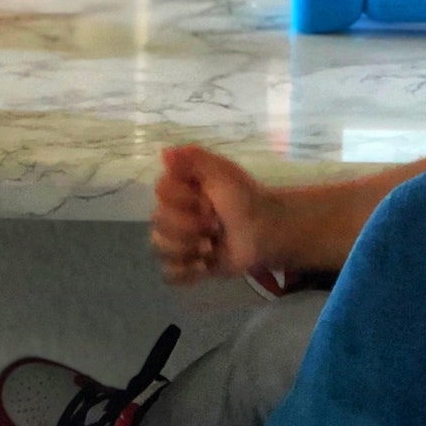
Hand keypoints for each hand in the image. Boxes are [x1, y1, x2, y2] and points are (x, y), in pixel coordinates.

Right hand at [151, 144, 273, 283]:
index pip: (160, 191)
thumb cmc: (245, 198)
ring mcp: (179, 240)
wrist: (267, 230)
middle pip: (158, 223)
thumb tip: (164, 152)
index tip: (206, 199)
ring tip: (211, 247)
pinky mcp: (188, 265)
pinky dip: (186, 271)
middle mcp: (174, 213)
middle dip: (188, 226)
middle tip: (215, 224)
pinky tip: (204, 265)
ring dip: (188, 248)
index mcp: (180, 189)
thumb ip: (194, 159)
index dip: (182, 199)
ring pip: (160, 248)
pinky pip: (169, 273)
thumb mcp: (223, 173)